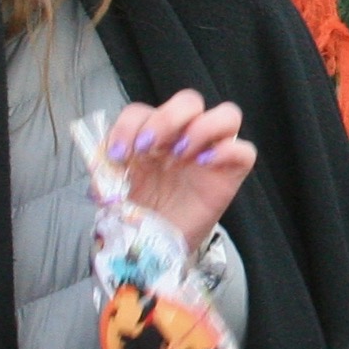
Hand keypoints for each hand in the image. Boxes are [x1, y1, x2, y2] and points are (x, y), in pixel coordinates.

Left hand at [106, 94, 254, 254]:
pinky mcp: (230, 175)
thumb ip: (107, 168)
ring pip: (228, 114)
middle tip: (149, 147)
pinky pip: (245, 151)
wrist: (156, 248)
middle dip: (166, 118)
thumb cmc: (140, 212)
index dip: (128, 125)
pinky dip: (227, 150)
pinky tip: (204, 165)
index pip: (145, 110)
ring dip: (201, 126)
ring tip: (180, 152)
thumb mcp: (115, 187)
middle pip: (190, 100)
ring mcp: (211, 153)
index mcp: (154, 135)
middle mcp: (184, 137)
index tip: (118, 154)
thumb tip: (103, 156)